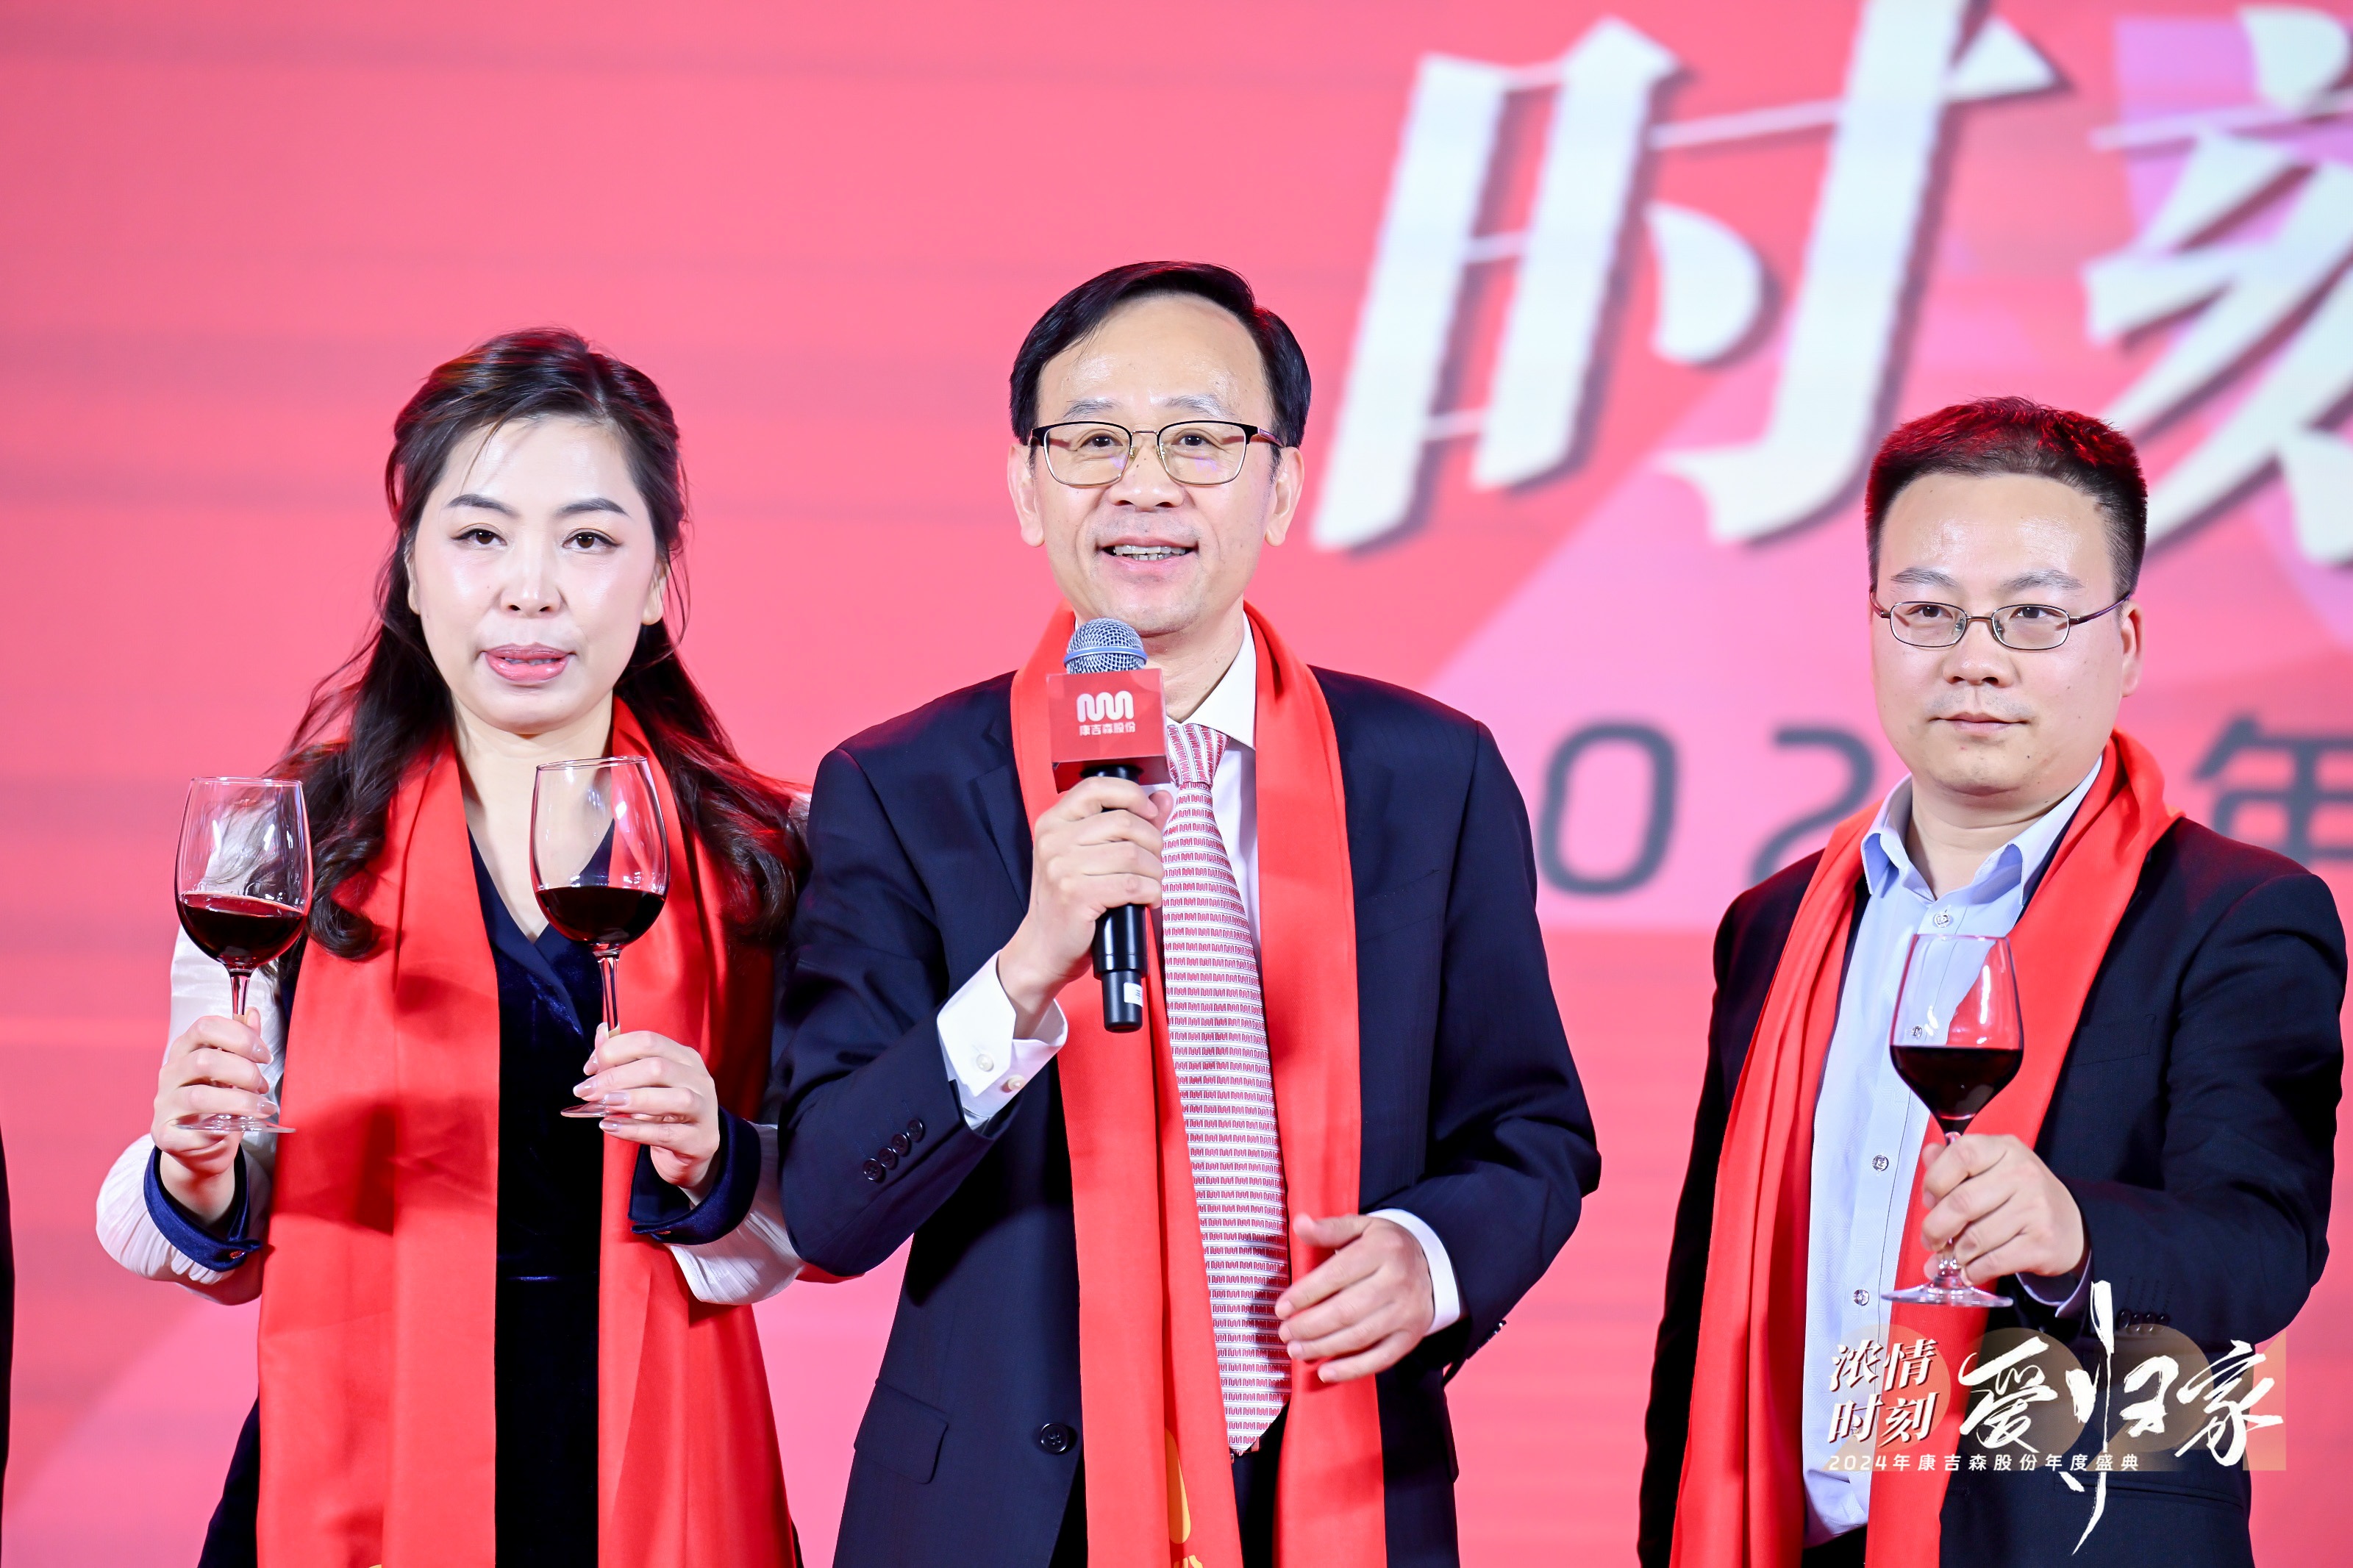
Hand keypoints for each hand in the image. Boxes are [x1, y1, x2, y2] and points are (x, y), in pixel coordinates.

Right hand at [151, 1009, 272, 1223]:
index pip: (204, 1027)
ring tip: (262, 1109)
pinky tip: (229, 1132)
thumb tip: (251, 1013)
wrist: (200, 1147)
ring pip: (198, 1097)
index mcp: (185, 1051)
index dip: (239, 1036)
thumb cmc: (218, 1103)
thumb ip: (241, 1043)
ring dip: (238, 1103)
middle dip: (244, 1072)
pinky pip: (184, 1134)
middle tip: (264, 1087)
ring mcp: (164, 1105)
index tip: (264, 1055)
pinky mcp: (164, 1135)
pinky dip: (212, 1133)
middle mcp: (170, 1074)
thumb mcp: (231, 1070)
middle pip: (204, 1061)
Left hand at [574, 1026, 723, 1194]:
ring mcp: (704, 1109)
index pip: (649, 1041)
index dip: (614, 1051)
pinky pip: (667, 1133)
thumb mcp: (646, 1083)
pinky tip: (612, 1127)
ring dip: (634, 1099)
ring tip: (605, 1105)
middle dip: (615, 1077)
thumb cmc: (664, 1112)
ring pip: (672, 1098)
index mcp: (685, 1058)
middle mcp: (699, 1079)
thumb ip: (624, 1059)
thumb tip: (601, 1033)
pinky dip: (636, 1129)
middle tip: (586, 1090)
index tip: (589, 1069)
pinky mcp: (700, 1139)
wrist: (692, 1150)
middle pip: (657, 1068)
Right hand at [996, 776, 1168, 1032]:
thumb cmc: (1069, 900)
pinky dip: (1151, 892)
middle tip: (1155, 861)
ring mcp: (1062, 868)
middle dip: (1153, 842)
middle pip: (1124, 822)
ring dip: (1155, 872)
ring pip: (1132, 854)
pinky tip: (1148, 899)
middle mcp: (1054, 840)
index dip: (1132, 795)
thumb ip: (1128, 824)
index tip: (1150, 814)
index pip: (1097, 787)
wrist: (1043, 947)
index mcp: (1054, 822)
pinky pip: (1131, 884)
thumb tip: (1163, 798)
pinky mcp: (1076, 895)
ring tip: (1152, 884)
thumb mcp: (1090, 855)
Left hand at [1273, 1213, 1434, 1382]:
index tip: (1281, 1308)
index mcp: (1382, 1249)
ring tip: (1296, 1350)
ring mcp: (1406, 1312)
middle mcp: (1397, 1281)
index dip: (1305, 1293)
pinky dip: (1352, 1369)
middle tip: (1285, 1333)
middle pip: (1346, 1310)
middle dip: (1310, 1326)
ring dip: (1323, 1347)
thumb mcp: (1362, 1226)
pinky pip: (1380, 1358)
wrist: (1434, 1265)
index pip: (1337, 1274)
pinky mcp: (1410, 1336)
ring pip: (1359, 1336)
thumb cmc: (1386, 1246)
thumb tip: (1300, 1224)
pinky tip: (1326, 1372)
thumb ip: (1330, 1228)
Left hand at [1920, 1133, 2085, 1285]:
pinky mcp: (2042, 1242)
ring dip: (1956, 1253)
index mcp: (2004, 1149)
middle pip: (1961, 1203)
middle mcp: (2023, 1174)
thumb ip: (1955, 1161)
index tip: (1929, 1200)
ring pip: (1975, 1238)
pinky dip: (1974, 1271)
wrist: (2072, 1224)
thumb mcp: (1992, 1167)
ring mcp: (2036, 1208)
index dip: (1935, 1181)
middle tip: (1930, 1240)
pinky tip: (1970, 1270)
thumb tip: (1927, 1155)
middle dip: (1936, 1228)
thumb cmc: (2020, 1194)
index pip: (1960, 1156)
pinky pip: (1994, 1261)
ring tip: (1954, 1255)